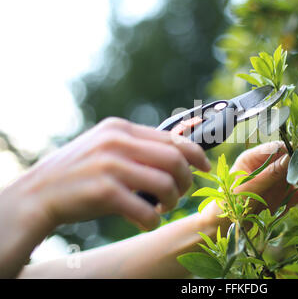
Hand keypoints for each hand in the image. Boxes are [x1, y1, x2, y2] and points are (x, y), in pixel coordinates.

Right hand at [1, 117, 210, 231]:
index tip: (206, 167)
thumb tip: (178, 148)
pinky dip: (152, 220)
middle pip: (175, 160)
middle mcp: (117, 142)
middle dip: (186, 181)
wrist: (37, 195)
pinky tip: (145, 222)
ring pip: (166, 183)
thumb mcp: (106, 149)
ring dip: (172, 201)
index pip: (172, 138)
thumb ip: (137, 146)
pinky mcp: (103, 190)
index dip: (196, 154)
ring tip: (162, 208)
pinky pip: (146, 209)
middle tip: (180, 195)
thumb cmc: (79, 174)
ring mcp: (110, 165)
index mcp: (120, 128)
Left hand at [200, 141, 297, 225]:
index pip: (276, 148)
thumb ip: (271, 173)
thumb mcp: (250, 186)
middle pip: (291, 161)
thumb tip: (292, 157)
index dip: (291, 150)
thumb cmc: (229, 203)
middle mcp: (267, 168)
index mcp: (253, 158)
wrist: (224, 227)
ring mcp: (277, 182)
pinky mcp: (284, 197)